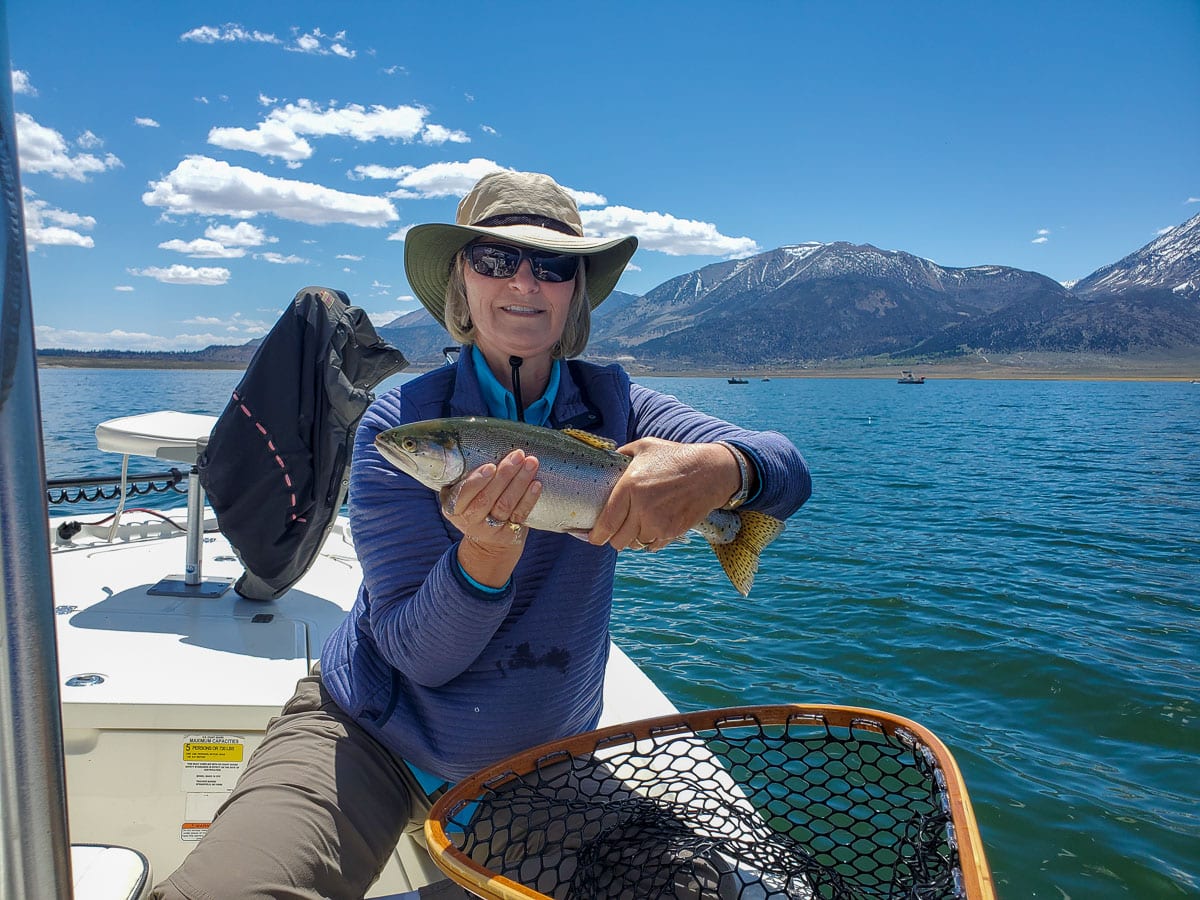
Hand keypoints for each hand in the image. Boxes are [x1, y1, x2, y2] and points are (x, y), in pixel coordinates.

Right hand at [442, 450, 540, 586]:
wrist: (487, 544)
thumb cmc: (474, 507)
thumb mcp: (461, 497)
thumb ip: (464, 478)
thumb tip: (477, 445)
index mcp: (453, 507)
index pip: (463, 494)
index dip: (477, 481)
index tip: (490, 466)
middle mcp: (469, 520)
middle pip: (487, 497)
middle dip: (504, 475)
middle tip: (517, 455)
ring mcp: (490, 529)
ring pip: (505, 504)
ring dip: (520, 482)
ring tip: (531, 463)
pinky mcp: (509, 534)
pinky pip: (520, 514)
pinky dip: (529, 499)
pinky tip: (536, 484)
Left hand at [587, 438, 739, 551]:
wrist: (710, 471)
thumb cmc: (675, 457)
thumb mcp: (645, 447)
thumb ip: (622, 454)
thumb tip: (606, 460)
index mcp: (630, 487)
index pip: (606, 523)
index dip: (595, 536)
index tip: (592, 537)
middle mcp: (642, 508)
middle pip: (619, 540)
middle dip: (614, 539)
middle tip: (615, 531)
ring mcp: (659, 523)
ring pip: (636, 544)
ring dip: (633, 538)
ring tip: (636, 525)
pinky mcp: (673, 531)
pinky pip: (653, 545)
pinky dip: (649, 540)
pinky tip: (651, 527)